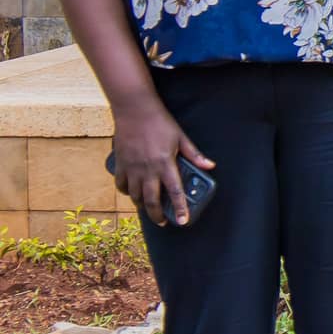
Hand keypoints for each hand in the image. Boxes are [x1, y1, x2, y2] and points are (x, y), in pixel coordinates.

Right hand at [110, 101, 213, 227]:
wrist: (134, 110)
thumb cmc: (160, 122)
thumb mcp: (181, 137)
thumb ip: (194, 154)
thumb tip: (210, 166)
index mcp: (165, 163)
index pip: (175, 192)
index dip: (180, 208)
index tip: (182, 221)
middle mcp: (148, 169)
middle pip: (151, 200)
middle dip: (157, 215)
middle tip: (163, 223)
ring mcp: (132, 167)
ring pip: (135, 195)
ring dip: (142, 205)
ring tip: (149, 209)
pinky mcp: (120, 164)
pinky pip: (121, 185)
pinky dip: (127, 192)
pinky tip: (133, 193)